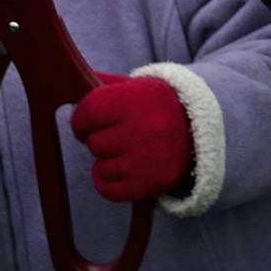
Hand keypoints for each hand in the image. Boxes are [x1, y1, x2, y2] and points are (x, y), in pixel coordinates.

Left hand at [70, 73, 192, 201]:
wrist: (203, 132)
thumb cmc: (159, 107)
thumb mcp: (137, 86)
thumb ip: (103, 84)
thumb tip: (67, 80)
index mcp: (142, 97)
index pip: (89, 111)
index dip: (81, 119)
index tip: (86, 122)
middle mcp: (147, 128)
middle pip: (94, 142)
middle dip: (98, 138)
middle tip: (116, 134)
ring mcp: (151, 159)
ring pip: (100, 167)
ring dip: (106, 160)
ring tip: (126, 150)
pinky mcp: (153, 184)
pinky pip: (108, 189)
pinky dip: (109, 181)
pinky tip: (123, 168)